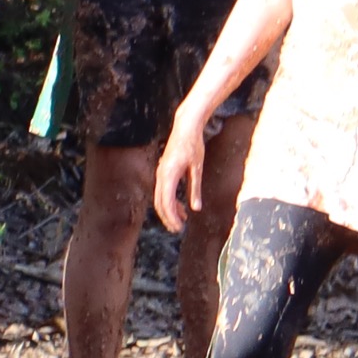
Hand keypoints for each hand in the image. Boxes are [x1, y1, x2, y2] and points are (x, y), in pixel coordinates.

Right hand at [152, 112, 210, 232]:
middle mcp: (161, 174)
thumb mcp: (198, 169)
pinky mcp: (163, 171)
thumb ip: (195, 189)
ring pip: (160, 197)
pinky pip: (163, 190)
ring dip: (169, 210)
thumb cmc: (193, 145)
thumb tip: (196, 209)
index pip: (166, 201)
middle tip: (178, 229)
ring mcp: (160, 172)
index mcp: (169, 174)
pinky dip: (170, 201)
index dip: (172, 216)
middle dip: (168, 217)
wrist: (185, 127)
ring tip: (181, 221)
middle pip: (159, 202)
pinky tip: (182, 208)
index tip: (179, 227)